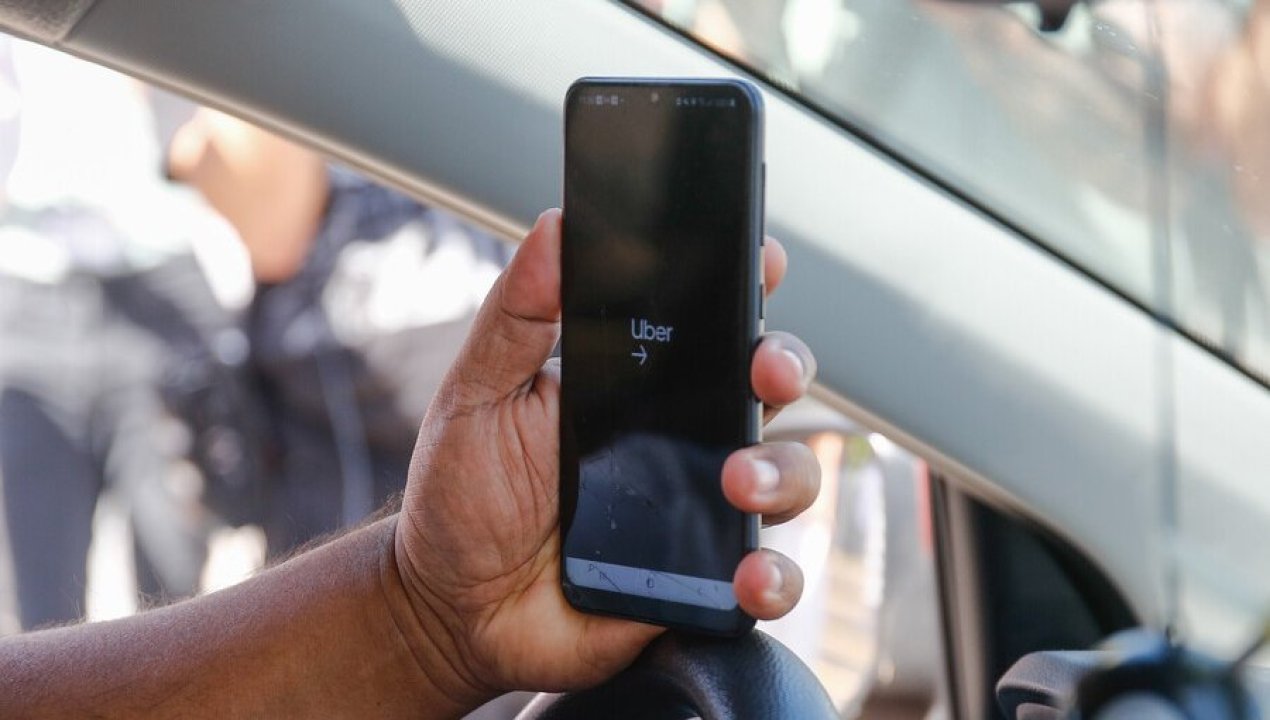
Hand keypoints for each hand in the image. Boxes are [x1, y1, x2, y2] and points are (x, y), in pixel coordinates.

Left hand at [393, 209, 819, 707]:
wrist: (450, 608)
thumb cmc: (463, 495)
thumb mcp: (477, 395)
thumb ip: (517, 317)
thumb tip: (552, 227)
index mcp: (637, 384)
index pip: (707, 321)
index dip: (748, 284)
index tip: (761, 257)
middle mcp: (684, 438)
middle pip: (768, 387)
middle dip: (784, 367)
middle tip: (762, 372)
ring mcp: (700, 509)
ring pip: (789, 476)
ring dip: (782, 472)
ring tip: (736, 484)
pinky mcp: (703, 582)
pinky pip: (767, 576)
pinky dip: (774, 577)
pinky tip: (747, 576)